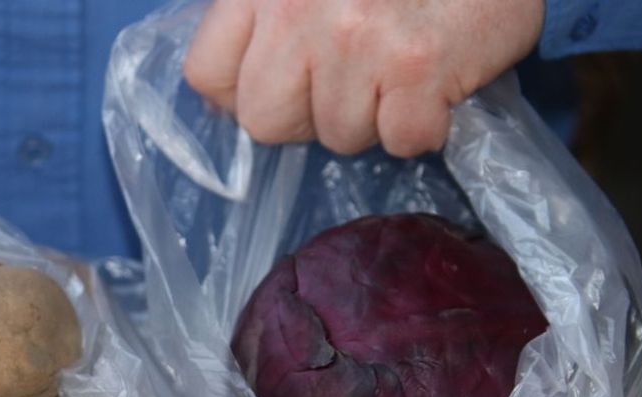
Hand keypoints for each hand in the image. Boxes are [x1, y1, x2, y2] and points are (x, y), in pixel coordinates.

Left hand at [183, 0, 544, 156]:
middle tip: (351, 78)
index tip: (284, 84)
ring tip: (400, 64)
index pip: (207, 74)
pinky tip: (435, 82)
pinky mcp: (416, 63)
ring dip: (373, 116)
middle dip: (308, 115)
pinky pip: (400, 139)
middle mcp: (296, 9)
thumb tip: (229, 95)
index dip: (244, 93)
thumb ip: (263, 18)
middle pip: (264, 121)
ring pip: (337, 136)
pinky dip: (425, 124)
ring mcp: (355, 36)